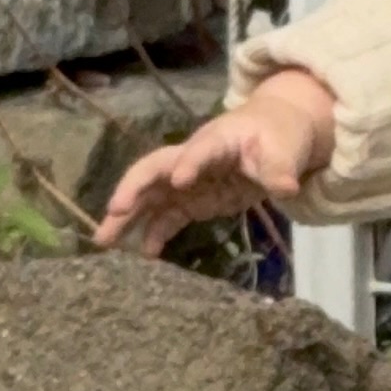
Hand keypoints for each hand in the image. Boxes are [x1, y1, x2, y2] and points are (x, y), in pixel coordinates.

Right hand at [96, 69, 336, 256]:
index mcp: (215, 142)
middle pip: (154, 171)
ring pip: (151, 198)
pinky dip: (155, 234)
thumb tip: (286, 188)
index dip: (189, 164)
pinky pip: (168, 217)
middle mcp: (191, 160)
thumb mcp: (285, 150)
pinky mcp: (193, 201)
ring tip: (104, 243)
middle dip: (132, 191)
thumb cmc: (278, 136)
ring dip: (128, 218)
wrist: (275, 136)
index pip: (198, 151)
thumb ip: (280, 170)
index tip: (179, 182)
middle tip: (112, 215)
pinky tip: (145, 254)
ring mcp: (188, 182)